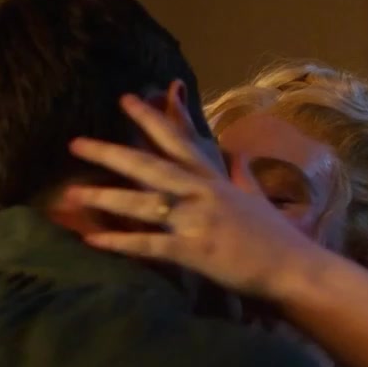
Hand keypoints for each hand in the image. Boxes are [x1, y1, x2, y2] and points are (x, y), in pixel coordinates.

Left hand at [64, 94, 329, 303]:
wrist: (294, 267)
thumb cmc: (277, 238)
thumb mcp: (256, 196)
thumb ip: (239, 174)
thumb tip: (235, 155)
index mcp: (214, 180)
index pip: (178, 142)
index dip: (150, 119)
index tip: (125, 99)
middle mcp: (202, 194)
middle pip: (149, 166)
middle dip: (111, 152)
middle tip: (75, 142)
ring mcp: (197, 221)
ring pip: (143, 203)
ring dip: (106, 197)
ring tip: (73, 194)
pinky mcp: (195, 251)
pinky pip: (149, 245)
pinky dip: (120, 242)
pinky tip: (94, 240)